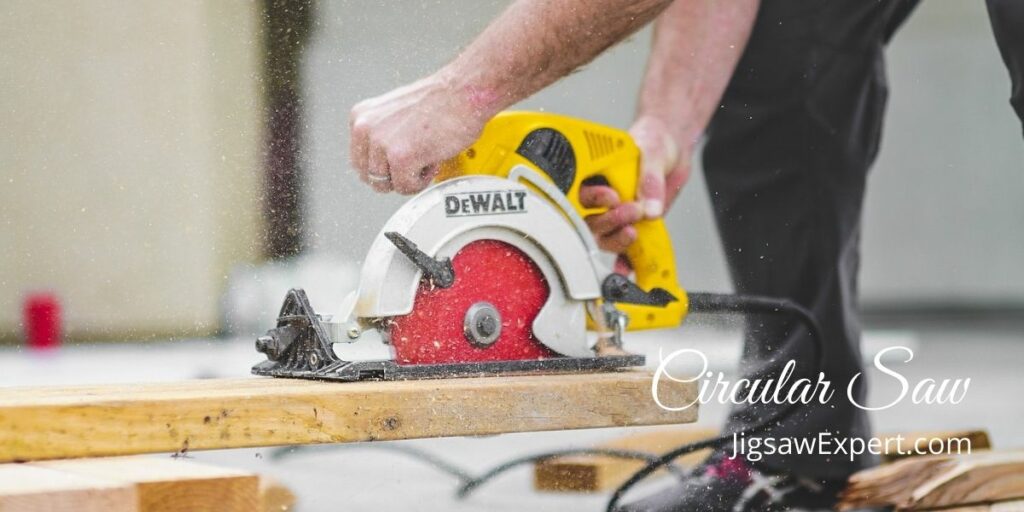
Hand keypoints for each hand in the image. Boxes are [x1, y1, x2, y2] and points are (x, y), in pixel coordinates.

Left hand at [349, 73, 487, 193]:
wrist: (462, 92)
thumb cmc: (439, 100)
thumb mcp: (394, 112)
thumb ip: (382, 134)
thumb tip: (381, 160)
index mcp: (361, 117)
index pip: (359, 160)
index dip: (383, 166)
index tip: (398, 163)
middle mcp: (365, 128)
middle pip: (370, 176)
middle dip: (393, 175)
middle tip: (414, 163)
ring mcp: (381, 143)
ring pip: (387, 184)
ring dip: (408, 178)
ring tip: (424, 159)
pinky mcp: (401, 158)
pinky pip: (405, 187)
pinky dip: (421, 181)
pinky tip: (431, 161)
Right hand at [579, 115, 690, 254]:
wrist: (673, 151)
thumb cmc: (655, 140)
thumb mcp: (653, 151)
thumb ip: (650, 179)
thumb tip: (650, 208)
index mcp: (595, 174)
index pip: (581, 192)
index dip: (592, 199)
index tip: (612, 196)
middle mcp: (600, 197)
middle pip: (590, 220)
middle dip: (609, 221)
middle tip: (632, 211)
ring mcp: (615, 214)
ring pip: (603, 236)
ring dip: (615, 239)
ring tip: (633, 232)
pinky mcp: (630, 225)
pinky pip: (623, 249)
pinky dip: (624, 262)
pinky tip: (627, 269)